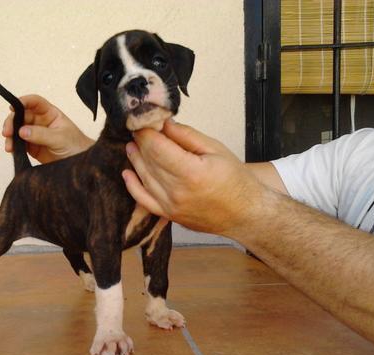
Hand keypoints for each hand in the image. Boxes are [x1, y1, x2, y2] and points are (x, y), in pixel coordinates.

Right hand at [2, 95, 94, 163]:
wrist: (80, 164)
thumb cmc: (76, 146)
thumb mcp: (60, 138)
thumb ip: (41, 134)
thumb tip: (22, 131)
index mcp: (50, 113)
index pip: (35, 102)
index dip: (23, 101)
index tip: (13, 107)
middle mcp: (40, 122)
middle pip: (21, 116)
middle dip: (12, 122)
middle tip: (7, 132)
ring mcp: (35, 134)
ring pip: (17, 130)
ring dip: (10, 136)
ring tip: (9, 146)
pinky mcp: (32, 147)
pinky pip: (19, 143)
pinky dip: (13, 146)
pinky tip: (11, 149)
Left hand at [122, 121, 266, 237]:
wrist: (245, 214)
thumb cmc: (236, 181)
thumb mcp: (215, 149)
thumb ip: (186, 136)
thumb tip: (164, 123)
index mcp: (192, 173)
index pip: (157, 147)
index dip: (145, 132)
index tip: (141, 121)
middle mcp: (177, 192)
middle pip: (148, 161)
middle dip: (141, 143)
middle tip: (138, 129)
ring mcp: (171, 206)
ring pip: (144, 177)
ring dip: (136, 159)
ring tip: (133, 145)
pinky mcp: (169, 215)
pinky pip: (144, 200)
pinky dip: (133, 186)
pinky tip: (127, 173)